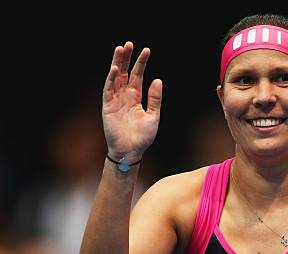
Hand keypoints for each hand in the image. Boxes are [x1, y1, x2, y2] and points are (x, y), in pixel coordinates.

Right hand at [102, 41, 162, 161]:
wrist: (131, 152)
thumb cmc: (142, 137)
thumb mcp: (153, 116)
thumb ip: (155, 98)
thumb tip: (158, 79)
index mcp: (136, 98)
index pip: (138, 76)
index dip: (141, 63)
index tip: (146, 50)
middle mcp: (124, 96)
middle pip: (125, 73)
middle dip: (127, 58)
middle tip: (129, 44)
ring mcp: (115, 100)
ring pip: (116, 78)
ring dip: (117, 64)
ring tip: (120, 49)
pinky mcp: (107, 107)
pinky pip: (108, 90)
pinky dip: (111, 79)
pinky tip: (115, 69)